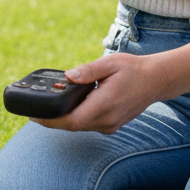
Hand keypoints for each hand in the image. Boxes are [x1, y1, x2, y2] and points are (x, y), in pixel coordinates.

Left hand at [30, 53, 160, 134]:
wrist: (155, 80)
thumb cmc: (132, 69)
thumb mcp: (108, 63)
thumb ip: (87, 71)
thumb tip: (68, 77)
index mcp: (104, 105)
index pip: (72, 121)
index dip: (50, 121)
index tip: (34, 116)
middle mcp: (107, 120)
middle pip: (72, 126)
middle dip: (52, 120)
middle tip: (34, 111)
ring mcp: (110, 125)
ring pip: (80, 126)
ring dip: (64, 119)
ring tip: (47, 107)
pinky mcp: (112, 124)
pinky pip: (88, 124)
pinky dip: (76, 117)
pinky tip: (68, 106)